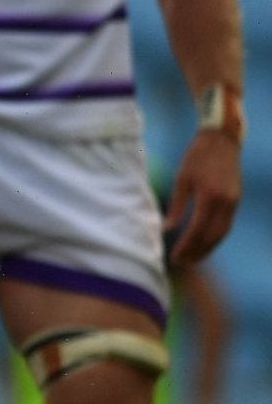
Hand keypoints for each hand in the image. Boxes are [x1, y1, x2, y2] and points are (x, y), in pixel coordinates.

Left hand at [164, 129, 240, 265]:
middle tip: (181, 263)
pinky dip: (215, 237)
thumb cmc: (196, 157)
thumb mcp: (182, 179)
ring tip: (192, 258)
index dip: (186, 246)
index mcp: (209, 196)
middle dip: (197, 252)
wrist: (222, 140)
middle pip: (212, 236)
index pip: (197, 229)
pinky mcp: (236, 200)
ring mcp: (234, 202)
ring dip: (208, 248)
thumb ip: (176, 206)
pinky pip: (226, 225)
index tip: (174, 257)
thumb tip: (166, 229)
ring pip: (222, 233)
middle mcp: (225, 202)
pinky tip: (203, 243)